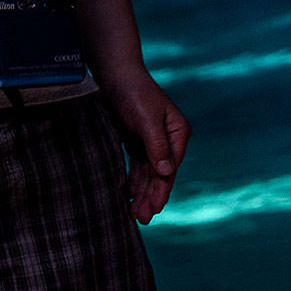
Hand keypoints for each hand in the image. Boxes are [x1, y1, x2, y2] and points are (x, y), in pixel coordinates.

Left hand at [103, 69, 189, 224]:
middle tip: (140, 219)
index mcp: (178, 133)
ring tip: (134, 214)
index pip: (170, 169)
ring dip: (142, 192)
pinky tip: (127, 194)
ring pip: (148, 172)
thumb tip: (167, 173)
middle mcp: (168, 139)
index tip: (153, 209)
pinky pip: (137, 165)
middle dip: (151, 197)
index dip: (161, 190)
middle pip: (160, 174)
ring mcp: (152, 140)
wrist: (113, 71)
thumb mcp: (145, 118)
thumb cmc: (132, 91)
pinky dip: (133, 180)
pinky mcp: (136, 138)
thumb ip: (157, 146)